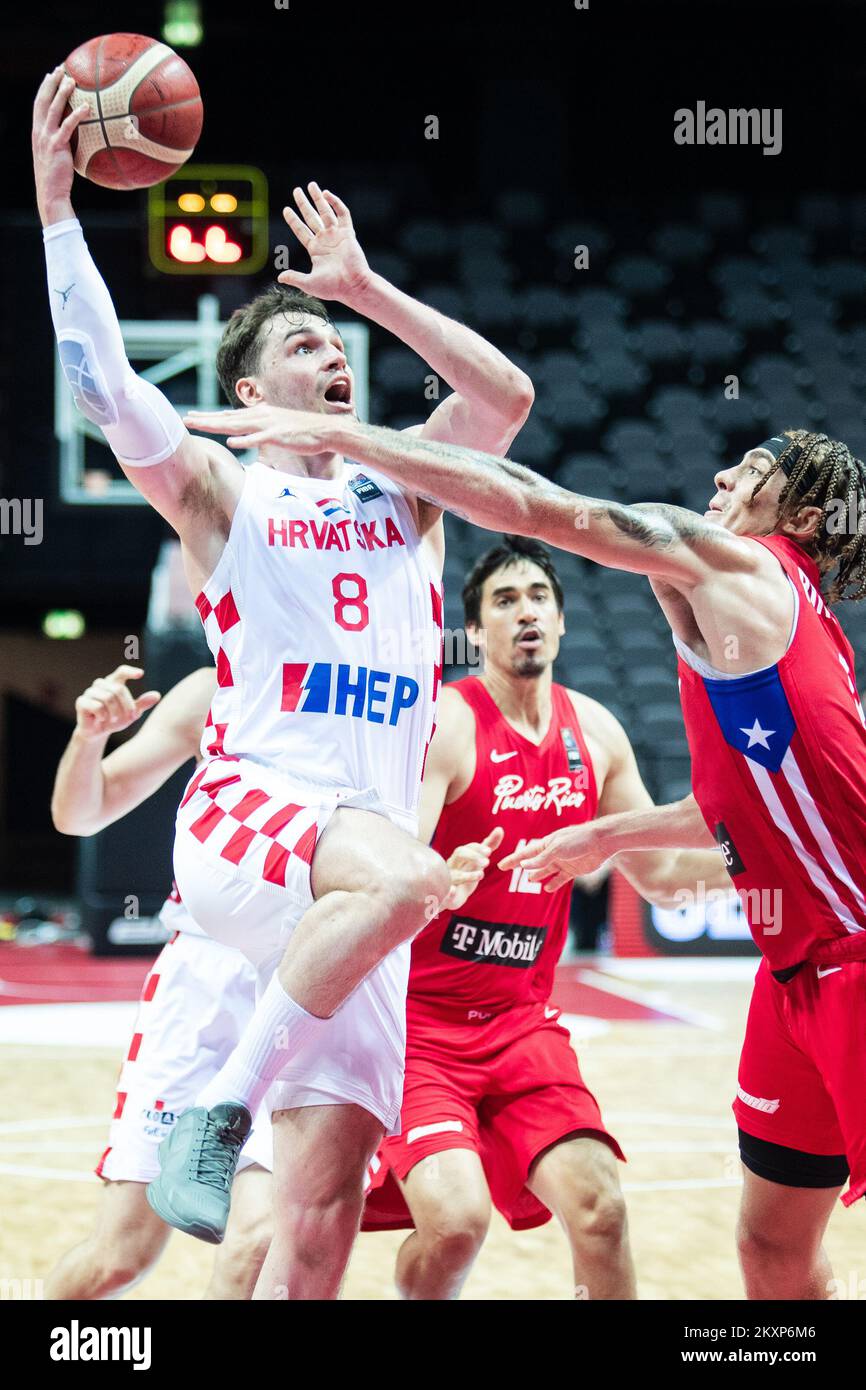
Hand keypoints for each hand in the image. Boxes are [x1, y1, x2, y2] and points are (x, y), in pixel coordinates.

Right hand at [32, 66, 90, 225]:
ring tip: (71, 80)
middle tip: (60, 69)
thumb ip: (63, 144)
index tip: (51, 75)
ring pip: (53, 109)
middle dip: (50, 83)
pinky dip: (76, 115)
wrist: (50, 193)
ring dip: (61, 92)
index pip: (38, 105)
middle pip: (43, 100)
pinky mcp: (57, 146)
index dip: (44, 88)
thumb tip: (81, 139)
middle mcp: (39, 132)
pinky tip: (87, 107)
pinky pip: (68, 126)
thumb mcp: (57, 158)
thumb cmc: (57, 179)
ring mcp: (46, 138)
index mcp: (37, 132)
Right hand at [74, 666, 160, 741]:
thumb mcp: (131, 713)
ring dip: (115, 712)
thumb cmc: (115, 719)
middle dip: (127, 706)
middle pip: (118, 689)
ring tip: (114, 720)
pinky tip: (102, 720)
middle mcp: (101, 684)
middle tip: (132, 718)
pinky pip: (96, 706)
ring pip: (107, 697)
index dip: (130, 671)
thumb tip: (157, 695)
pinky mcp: (81, 702)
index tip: (141, 674)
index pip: (121, 672)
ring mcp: (90, 692)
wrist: (98, 732)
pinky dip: (103, 715)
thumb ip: (142, 704)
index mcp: (114, 683)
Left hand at [183, 404, 341, 453]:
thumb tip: (240, 433)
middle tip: (185, 420)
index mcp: (258, 415)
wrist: (324, 431)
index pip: (228, 416)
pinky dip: (245, 440)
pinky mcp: (278, 436)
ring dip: (217, 425)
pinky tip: (232, 442)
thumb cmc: (299, 431)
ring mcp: (268, 425)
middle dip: (205, 420)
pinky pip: (259, 439)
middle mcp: (260, 416)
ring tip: (200, 426)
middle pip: (227, 419)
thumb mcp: (274, 426)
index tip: (190, 417)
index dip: (208, 417)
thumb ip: (256, 428)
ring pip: (237, 425)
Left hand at [277, 183, 370, 305]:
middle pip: (312, 217)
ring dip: (318, 198)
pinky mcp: (348, 233)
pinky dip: (336, 203)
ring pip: (326, 212)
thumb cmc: (333, 287)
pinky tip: (327, 194)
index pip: (301, 231)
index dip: (293, 220)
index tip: (286, 209)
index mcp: (316, 250)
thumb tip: (280, 278)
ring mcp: (337, 235)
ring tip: (311, 185)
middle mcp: (325, 240)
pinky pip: (342, 214)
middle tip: (296, 190)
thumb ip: (295, 278)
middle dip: (304, 204)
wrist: (353, 286)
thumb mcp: (309, 283)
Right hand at [440, 827, 504, 912]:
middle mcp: (453, 866)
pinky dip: (448, 892)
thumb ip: (488, 845)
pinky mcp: (447, 896)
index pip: (467, 847)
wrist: (452, 895)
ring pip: (454, 875)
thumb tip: (500, 829)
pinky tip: (453, 890)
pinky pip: (445, 894)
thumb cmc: (464, 872)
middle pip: (459, 855)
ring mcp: (449, 880)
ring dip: (466, 874)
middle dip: (473, 856)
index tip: (489, 851)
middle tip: (487, 862)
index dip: (477, 848)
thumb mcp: (477, 859)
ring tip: (481, 875)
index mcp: (460, 857)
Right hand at [498, 823, 609, 892]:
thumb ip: (541, 859)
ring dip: (538, 875)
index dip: (513, 860)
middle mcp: (553, 853)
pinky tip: (547, 888)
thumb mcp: (557, 849)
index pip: (525, 854)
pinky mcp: (573, 870)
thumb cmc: (578, 840)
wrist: (602, 842)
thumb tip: (524, 865)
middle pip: (534, 862)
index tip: (500, 865)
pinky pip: (560, 878)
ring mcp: (563, 861)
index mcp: (546, 844)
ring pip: (546, 871)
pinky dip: (553, 883)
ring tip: (530, 881)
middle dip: (522, 867)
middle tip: (510, 872)